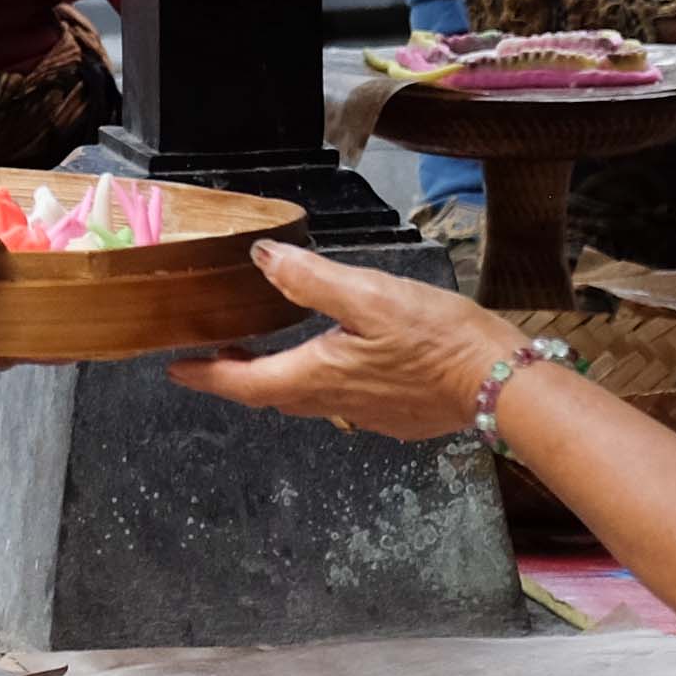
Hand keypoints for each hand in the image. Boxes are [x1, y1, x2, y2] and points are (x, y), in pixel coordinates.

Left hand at [167, 242, 516, 441]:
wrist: (498, 382)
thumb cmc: (436, 337)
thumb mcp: (370, 295)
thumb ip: (311, 279)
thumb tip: (262, 259)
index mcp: (319, 374)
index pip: (246, 383)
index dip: (208, 375)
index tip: (177, 368)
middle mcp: (335, 402)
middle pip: (272, 395)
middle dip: (238, 377)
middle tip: (217, 354)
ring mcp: (366, 415)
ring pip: (307, 399)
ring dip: (279, 379)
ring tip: (267, 353)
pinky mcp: (395, 417)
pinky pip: (342, 401)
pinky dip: (321, 382)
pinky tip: (337, 362)